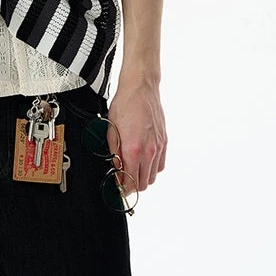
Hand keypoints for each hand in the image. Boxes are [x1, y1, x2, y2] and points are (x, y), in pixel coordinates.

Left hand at [107, 79, 166, 193]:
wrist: (140, 87)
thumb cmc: (125, 103)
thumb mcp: (111, 128)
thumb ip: (114, 153)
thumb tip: (116, 169)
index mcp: (133, 149)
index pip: (130, 182)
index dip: (123, 188)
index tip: (118, 187)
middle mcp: (149, 151)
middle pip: (143, 183)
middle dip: (132, 184)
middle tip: (123, 178)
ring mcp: (158, 147)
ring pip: (153, 176)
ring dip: (143, 177)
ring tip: (133, 169)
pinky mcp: (164, 141)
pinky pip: (161, 165)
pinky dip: (153, 168)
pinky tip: (144, 160)